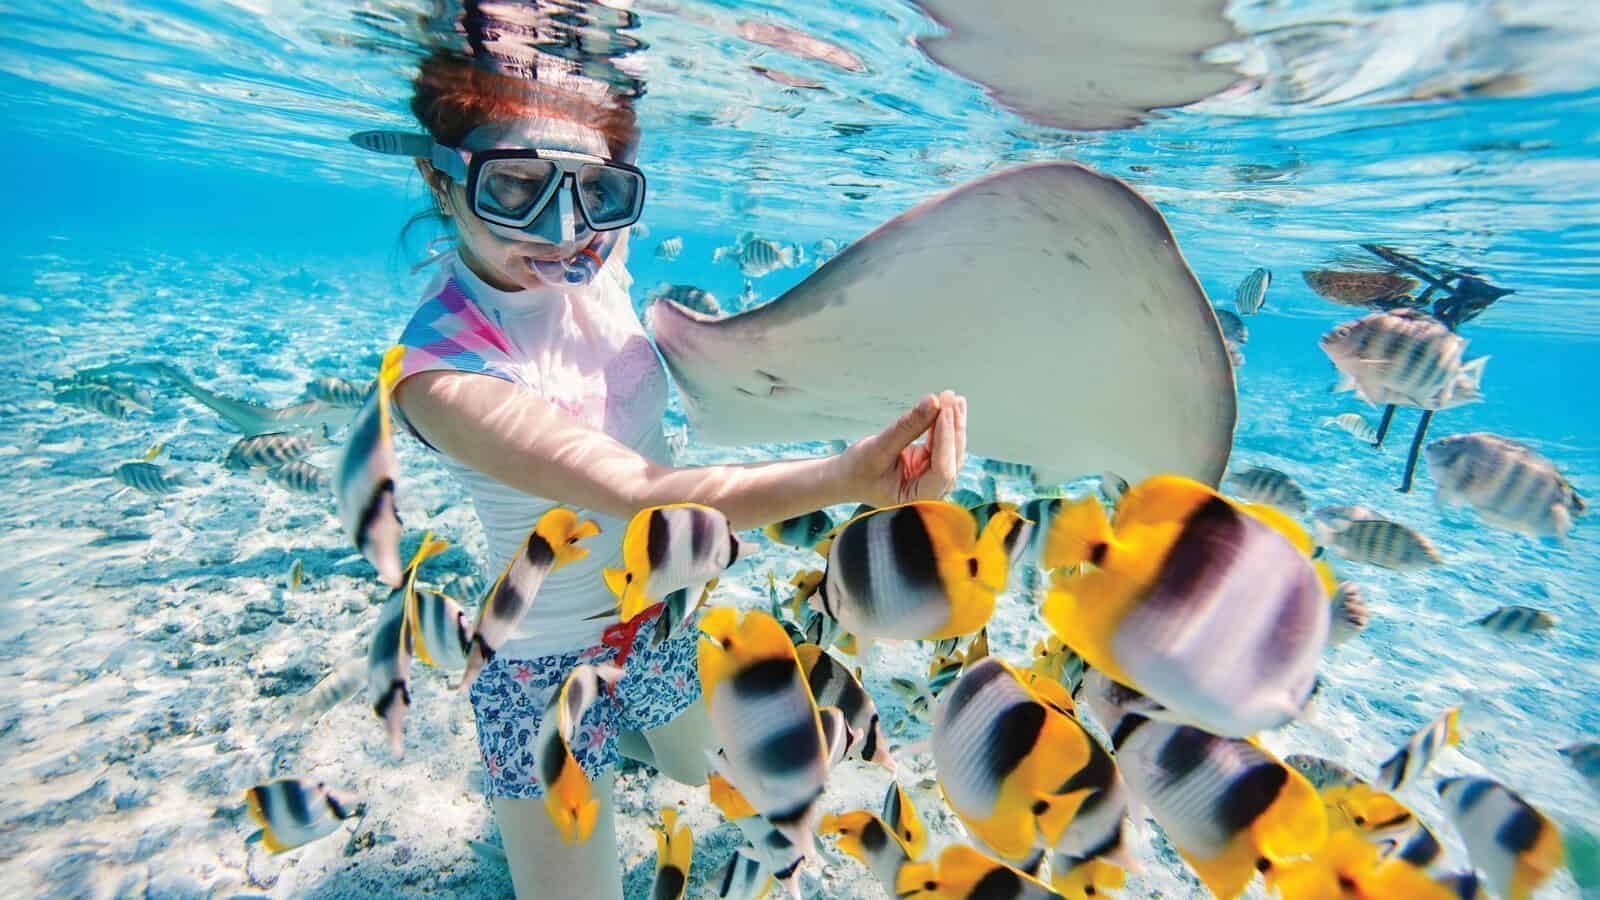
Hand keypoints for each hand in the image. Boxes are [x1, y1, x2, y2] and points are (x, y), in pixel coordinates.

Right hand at [838, 390, 966, 506]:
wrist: (845, 477)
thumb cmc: (857, 471)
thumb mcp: (878, 448)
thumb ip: (907, 427)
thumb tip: (933, 401)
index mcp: (918, 500)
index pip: (942, 470)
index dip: (946, 440)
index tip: (944, 410)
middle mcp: (931, 492)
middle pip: (952, 458)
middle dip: (952, 427)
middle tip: (949, 396)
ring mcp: (932, 478)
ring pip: (951, 449)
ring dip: (953, 423)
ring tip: (952, 397)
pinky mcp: (929, 464)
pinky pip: (942, 442)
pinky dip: (945, 424)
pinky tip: (949, 405)